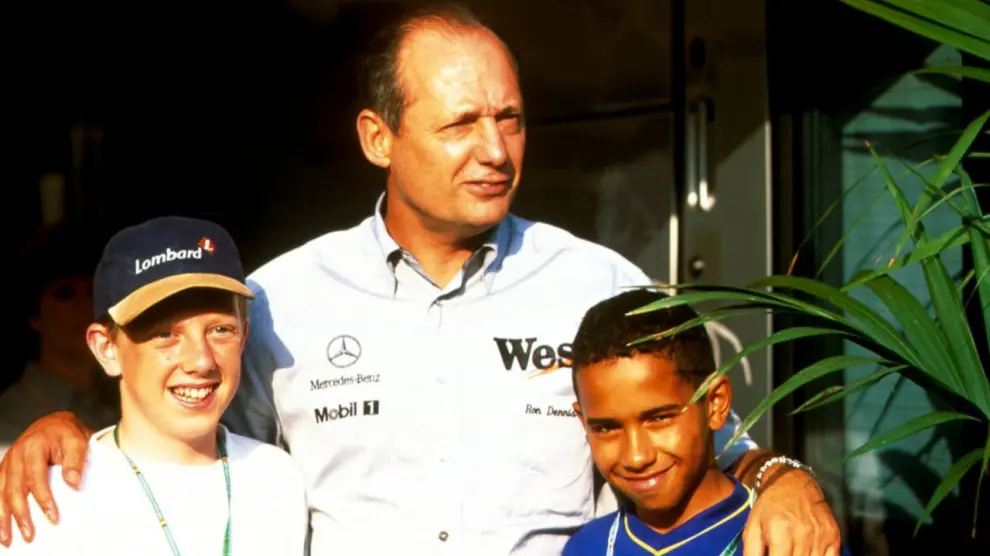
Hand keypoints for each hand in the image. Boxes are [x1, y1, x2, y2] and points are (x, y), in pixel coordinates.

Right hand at [0, 411, 92, 546]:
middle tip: (30, 535)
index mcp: (33, 447)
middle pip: (14, 489)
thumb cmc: (67, 433)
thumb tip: (73, 483)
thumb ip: (75, 460)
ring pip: (1, 493)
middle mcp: (15, 455)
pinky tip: (0, 524)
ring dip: (2, 518)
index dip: (43, 499)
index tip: (53, 518)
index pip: (35, 478)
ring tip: (7, 539)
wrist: (54, 423)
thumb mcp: (77, 440)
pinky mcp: (5, 469)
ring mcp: (8, 462)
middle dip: (20, 515)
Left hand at [742, 466, 840, 555]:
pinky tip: (808, 552)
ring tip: (793, 550)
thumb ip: (751, 552)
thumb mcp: (752, 526)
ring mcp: (821, 536)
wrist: (793, 482)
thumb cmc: (770, 506)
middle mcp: (803, 534)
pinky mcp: (833, 535)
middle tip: (782, 551)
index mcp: (780, 532)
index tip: (773, 554)